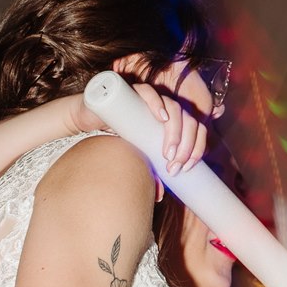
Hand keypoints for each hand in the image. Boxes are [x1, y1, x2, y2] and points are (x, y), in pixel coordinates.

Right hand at [74, 62, 212, 171]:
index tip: (187, 168)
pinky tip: (162, 117)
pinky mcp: (134, 91)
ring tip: (167, 152)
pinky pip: (150, 93)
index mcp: (174, 120)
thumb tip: (159, 195)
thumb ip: (149, 173)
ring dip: (175, 131)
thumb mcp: (137, 157)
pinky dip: (158, 104)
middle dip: (186, 145)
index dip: (197, 148)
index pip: (197, 129)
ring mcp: (152, 98)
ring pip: (174, 107)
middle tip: (174, 165)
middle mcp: (166, 107)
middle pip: (189, 120)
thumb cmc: (118, 138)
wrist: (89, 123)